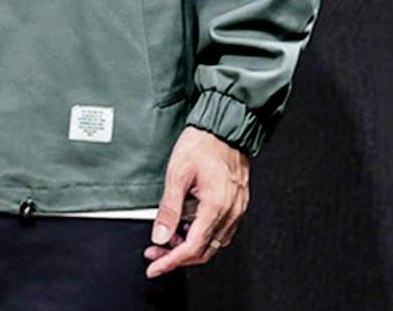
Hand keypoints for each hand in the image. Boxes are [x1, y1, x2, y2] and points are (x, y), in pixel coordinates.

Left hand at [144, 126, 249, 276]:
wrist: (223, 126)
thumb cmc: (203, 143)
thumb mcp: (177, 173)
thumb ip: (169, 208)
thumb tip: (160, 234)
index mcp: (216, 206)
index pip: (192, 247)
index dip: (171, 261)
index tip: (155, 266)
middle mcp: (231, 211)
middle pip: (204, 250)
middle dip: (177, 255)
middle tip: (155, 252)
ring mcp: (236, 208)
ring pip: (213, 242)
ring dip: (190, 245)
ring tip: (168, 235)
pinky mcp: (237, 202)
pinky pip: (221, 229)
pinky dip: (202, 233)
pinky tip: (188, 225)